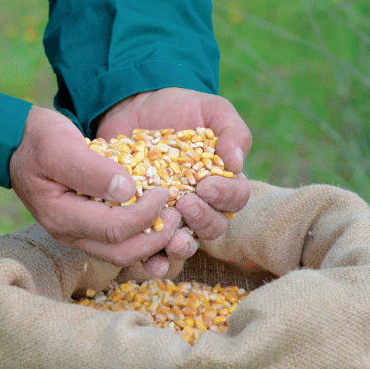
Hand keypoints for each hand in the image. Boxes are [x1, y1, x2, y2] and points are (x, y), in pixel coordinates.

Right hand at [9, 106, 187, 267]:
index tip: (164, 192)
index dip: (145, 215)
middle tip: (179, 214)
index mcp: (61, 216)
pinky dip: (144, 237)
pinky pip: (119, 243)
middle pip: (121, 253)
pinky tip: (162, 224)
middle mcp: (70, 234)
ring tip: (176, 222)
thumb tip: (128, 191)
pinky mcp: (88, 228)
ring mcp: (79, 235)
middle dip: (156, 238)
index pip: (113, 230)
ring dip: (154, 243)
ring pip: (122, 254)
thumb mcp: (60, 145)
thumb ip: (91, 169)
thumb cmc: (39, 140)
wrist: (19, 143)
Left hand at [97, 88, 251, 273]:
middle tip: (185, 204)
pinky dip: (153, 261)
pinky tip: (150, 262)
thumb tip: (238, 162)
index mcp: (221, 180)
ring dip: (182, 248)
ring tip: (173, 240)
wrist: (132, 106)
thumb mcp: (209, 109)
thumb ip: (231, 130)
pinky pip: (151, 250)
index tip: (206, 185)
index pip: (236, 198)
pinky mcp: (142, 222)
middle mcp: (200, 204)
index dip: (225, 196)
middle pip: (213, 227)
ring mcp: (171, 215)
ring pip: (186, 244)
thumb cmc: (177, 108)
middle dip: (203, 221)